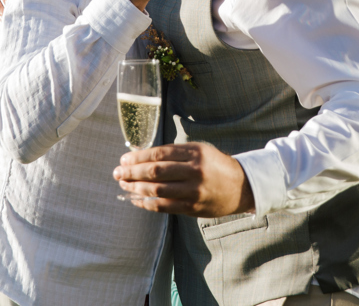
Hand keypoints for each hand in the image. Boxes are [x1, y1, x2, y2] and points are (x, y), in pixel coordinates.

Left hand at [113, 142, 254, 216]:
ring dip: (136, 188)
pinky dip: (147, 203)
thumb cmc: (215, 165)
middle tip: (117, 172)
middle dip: (132, 172)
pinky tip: (136, 199)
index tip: (124, 159)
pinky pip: (164, 206)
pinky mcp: (193, 208)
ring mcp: (194, 191)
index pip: (159, 153)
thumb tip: (142, 156)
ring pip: (157, 190)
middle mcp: (194, 171)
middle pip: (155, 172)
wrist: (241, 187)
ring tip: (123, 185)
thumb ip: (174, 153)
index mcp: (195, 152)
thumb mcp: (199, 151)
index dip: (138, 157)